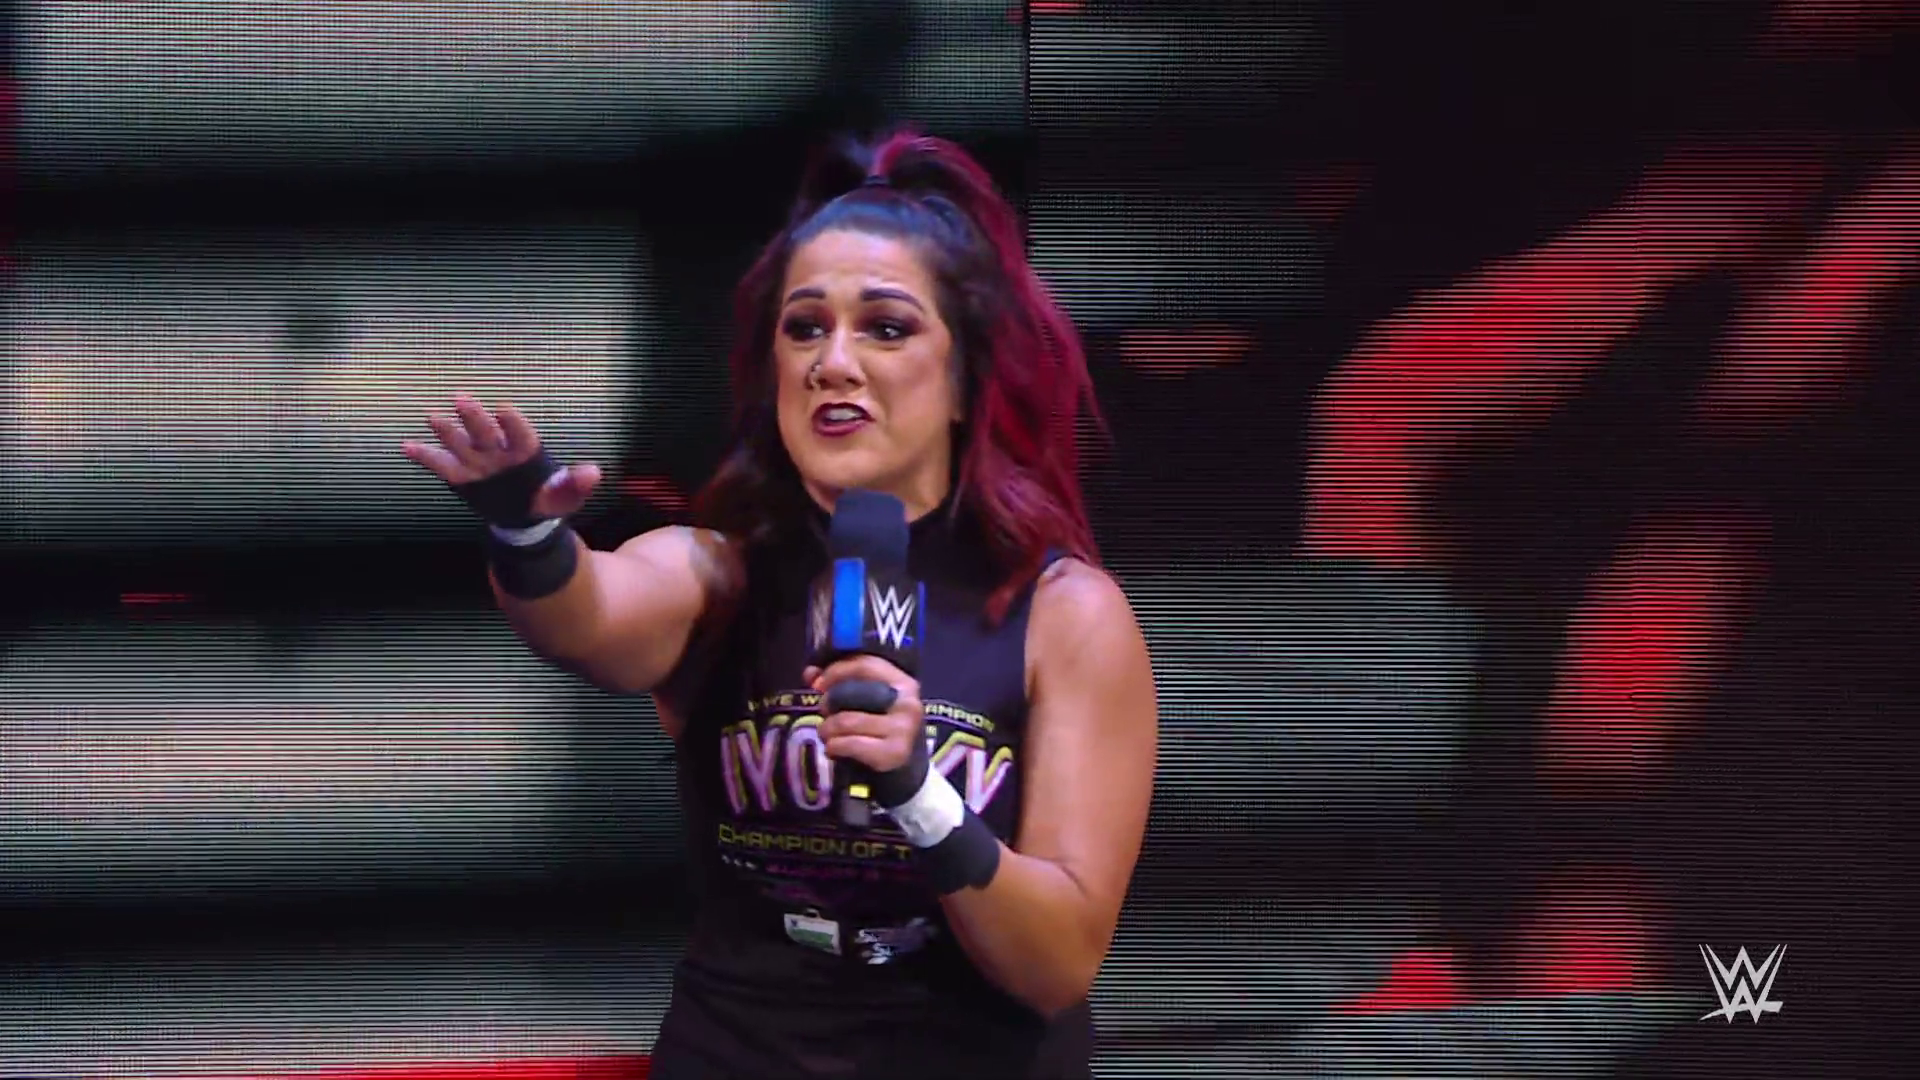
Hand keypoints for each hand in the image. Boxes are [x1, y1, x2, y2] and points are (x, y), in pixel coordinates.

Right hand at [400, 393, 600, 519]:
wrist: (527, 516)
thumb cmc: (548, 500)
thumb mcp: (565, 496)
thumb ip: (575, 484)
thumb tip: (593, 472)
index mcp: (526, 451)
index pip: (519, 433)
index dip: (512, 422)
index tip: (504, 409)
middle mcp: (500, 450)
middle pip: (486, 431)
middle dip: (474, 416)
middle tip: (461, 399)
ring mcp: (479, 461)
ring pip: (461, 442)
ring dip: (448, 430)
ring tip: (432, 415)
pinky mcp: (462, 475)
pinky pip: (441, 464)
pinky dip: (424, 455)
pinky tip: (406, 445)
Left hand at [806, 655, 923, 774]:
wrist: (904, 766)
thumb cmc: (880, 726)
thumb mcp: (867, 700)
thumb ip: (839, 681)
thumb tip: (810, 673)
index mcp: (903, 683)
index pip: (866, 665)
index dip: (837, 671)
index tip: (817, 684)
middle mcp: (907, 703)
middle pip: (852, 694)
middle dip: (829, 703)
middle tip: (825, 714)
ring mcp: (903, 729)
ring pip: (846, 721)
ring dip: (827, 729)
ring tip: (827, 735)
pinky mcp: (894, 753)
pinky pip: (849, 744)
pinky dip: (834, 747)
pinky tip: (833, 750)